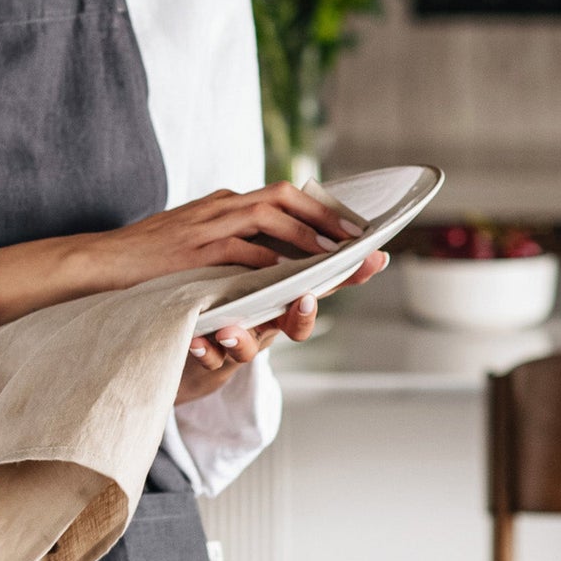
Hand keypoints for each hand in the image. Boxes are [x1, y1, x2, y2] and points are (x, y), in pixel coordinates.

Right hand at [90, 180, 368, 290]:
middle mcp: (220, 206)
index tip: (348, 225)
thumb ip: (227, 238)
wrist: (101, 262)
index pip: (280, 194)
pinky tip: (291, 275)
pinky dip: (270, 260)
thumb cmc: (146, 257)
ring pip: (269, 215)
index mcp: (222, 203)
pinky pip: (242, 249)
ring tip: (333, 254)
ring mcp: (207, 225)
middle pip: (283, 194)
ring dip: (305, 233)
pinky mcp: (196, 249)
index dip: (318, 207)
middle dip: (323, 213)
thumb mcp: (192, 238)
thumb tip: (267, 253)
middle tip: (353, 236)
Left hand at [174, 247, 390, 402]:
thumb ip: (287, 243)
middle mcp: (267, 323)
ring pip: (248, 349)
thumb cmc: (230, 296)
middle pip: (295, 326)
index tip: (372, 260)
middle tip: (305, 298)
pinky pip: (208, 359)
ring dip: (242, 340)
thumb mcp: (258, 265)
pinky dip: (204, 352)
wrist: (189, 335)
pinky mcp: (208, 356)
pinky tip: (194, 341)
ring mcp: (238, 343)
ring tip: (228, 330)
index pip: (321, 285)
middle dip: (303, 316)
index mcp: (282, 298)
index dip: (349, 276)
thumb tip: (319, 202)